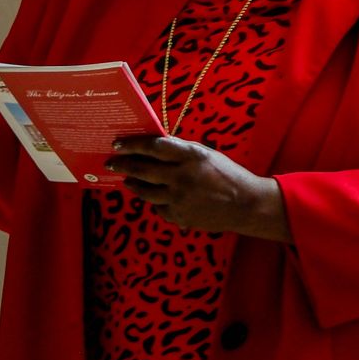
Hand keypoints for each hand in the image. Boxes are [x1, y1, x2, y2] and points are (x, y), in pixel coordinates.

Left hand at [108, 135, 288, 240]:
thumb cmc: (229, 175)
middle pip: (141, 169)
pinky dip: (155, 200)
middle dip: (123, 164)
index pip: (153, 147)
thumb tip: (155, 146)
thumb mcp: (208, 155)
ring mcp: (177, 198)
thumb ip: (182, 151)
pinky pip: (157, 206)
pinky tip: (156, 196)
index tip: (118, 144)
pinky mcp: (177, 215)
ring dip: (133, 184)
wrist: (246, 204)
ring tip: (128, 180)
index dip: (132, 144)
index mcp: (191, 156)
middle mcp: (181, 176)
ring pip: (143, 191)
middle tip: (112, 162)